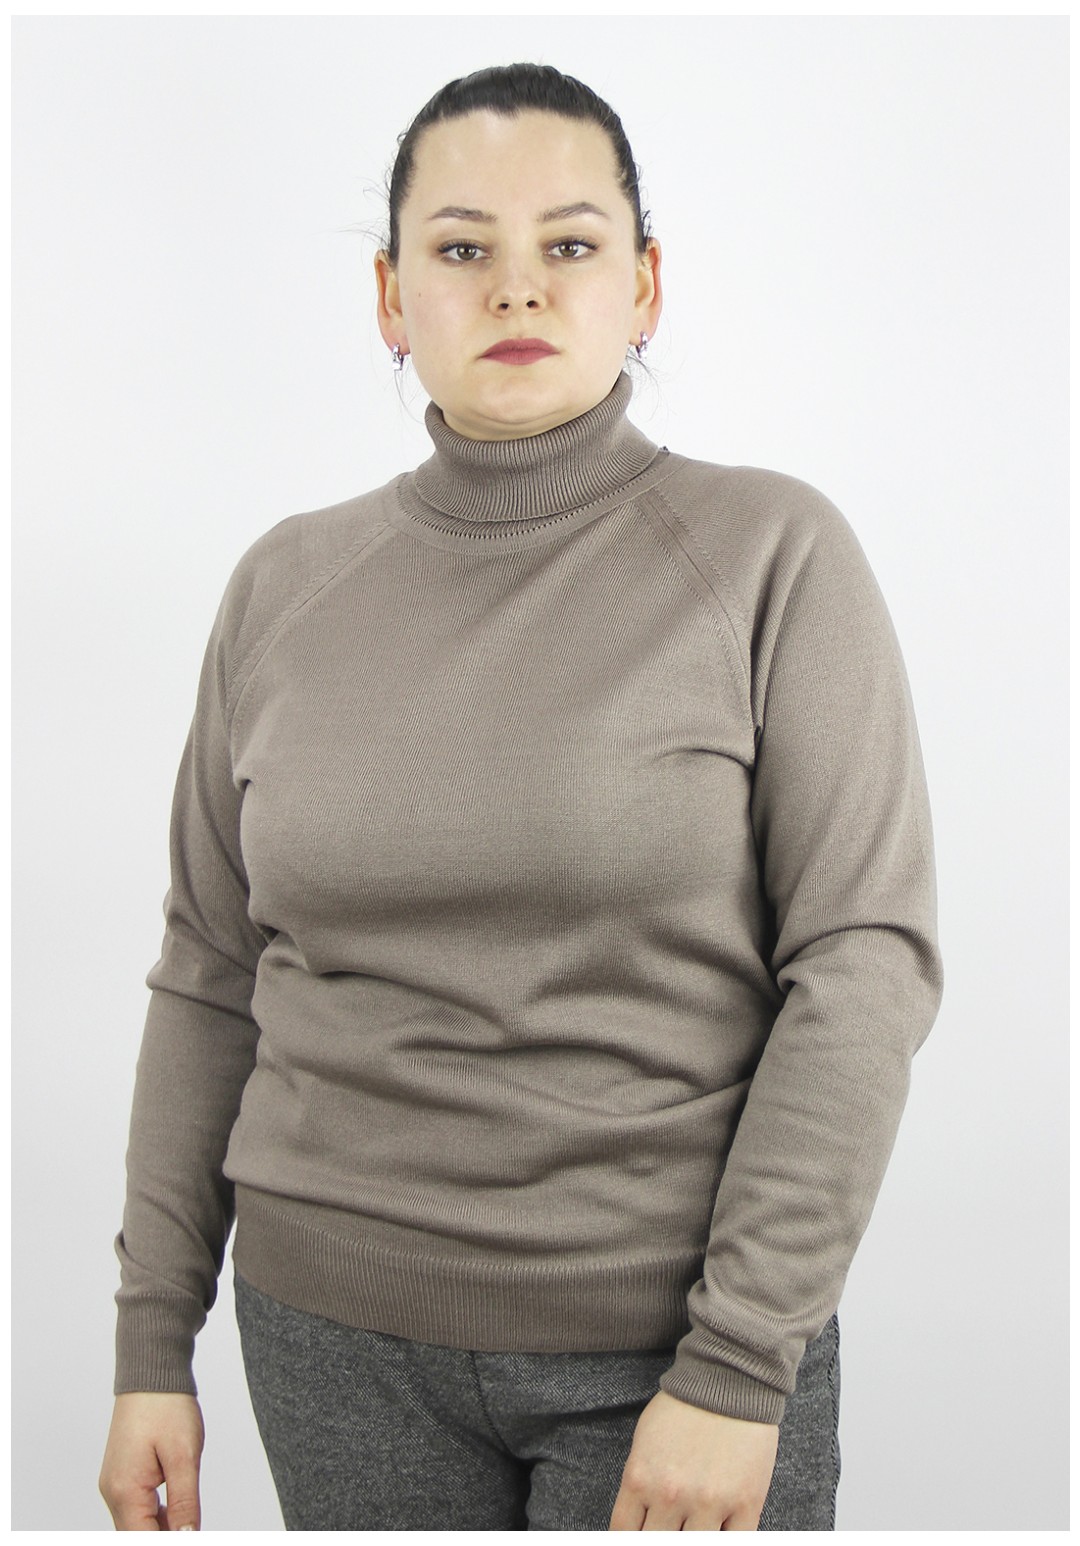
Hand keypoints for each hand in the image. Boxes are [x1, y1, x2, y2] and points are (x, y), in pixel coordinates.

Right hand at [99, 1392, 204, 1530]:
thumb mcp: (184, 1455)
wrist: (151, 1371)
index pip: (143, 1539)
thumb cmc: (166, 1405)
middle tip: (192, 1526)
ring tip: (188, 1519)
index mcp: (125, 1490)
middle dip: (164, 1536)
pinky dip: (154, 1514)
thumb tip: (187, 1536)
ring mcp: (114, 1483)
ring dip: (161, 1528)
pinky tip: (176, 1509)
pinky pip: (135, 1507)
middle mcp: (113, 1491)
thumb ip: (184, 1502)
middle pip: (137, 1534)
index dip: (169, 1542)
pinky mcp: (121, 1474)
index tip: (190, 1533)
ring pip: (136, 1524)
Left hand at [609, 1389, 778, 1529]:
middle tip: (670, 1526)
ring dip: (694, 1537)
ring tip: (695, 1524)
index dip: (630, 1543)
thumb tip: (638, 1522)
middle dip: (661, 1538)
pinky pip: (735, 1545)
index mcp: (640, 1478)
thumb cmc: (684, 1406)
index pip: (623, 1535)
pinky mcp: (746, 1503)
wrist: (729, 1378)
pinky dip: (726, 1540)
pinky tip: (721, 1529)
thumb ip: (640, 1483)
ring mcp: (709, 1503)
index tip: (641, 1536)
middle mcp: (671, 1496)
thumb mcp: (645, 1441)